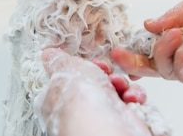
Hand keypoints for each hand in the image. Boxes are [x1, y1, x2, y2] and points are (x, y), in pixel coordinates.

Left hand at [35, 48, 150, 135]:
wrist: (109, 131)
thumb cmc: (82, 105)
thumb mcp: (66, 69)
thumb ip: (58, 61)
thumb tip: (49, 54)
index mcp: (56, 99)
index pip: (67, 77)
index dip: (79, 65)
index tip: (87, 59)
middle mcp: (77, 110)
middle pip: (94, 80)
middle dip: (104, 72)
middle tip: (105, 71)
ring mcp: (100, 116)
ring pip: (114, 89)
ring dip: (121, 82)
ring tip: (119, 85)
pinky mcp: (121, 121)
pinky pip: (130, 101)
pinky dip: (133, 96)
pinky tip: (130, 98)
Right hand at [112, 0, 182, 90]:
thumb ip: (174, 14)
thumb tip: (147, 26)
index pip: (156, 48)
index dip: (135, 51)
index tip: (115, 48)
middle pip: (154, 66)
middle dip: (135, 61)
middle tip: (121, 53)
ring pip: (166, 71)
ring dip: (165, 51)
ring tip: (181, 34)